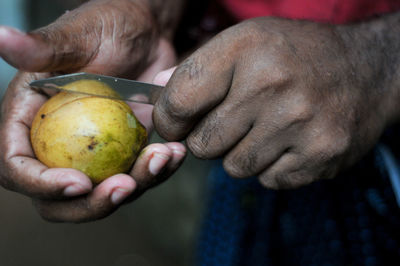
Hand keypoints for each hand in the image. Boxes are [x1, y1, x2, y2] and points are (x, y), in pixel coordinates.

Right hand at [0, 0, 185, 221]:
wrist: (148, 35)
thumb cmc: (108, 26)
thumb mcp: (79, 36)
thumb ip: (43, 47)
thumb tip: (0, 38)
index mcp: (31, 121)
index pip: (16, 166)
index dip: (41, 184)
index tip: (78, 182)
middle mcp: (58, 145)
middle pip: (59, 198)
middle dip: (91, 204)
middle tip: (125, 186)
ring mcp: (94, 154)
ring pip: (103, 193)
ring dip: (134, 187)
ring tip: (162, 157)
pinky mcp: (126, 153)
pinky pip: (138, 176)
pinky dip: (158, 172)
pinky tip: (175, 153)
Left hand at [153, 17, 396, 188]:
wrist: (369, 69)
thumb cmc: (297, 54)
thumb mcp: (247, 42)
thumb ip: (199, 68)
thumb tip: (159, 94)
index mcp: (245, 49)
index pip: (179, 100)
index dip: (169, 120)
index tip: (175, 124)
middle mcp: (271, 85)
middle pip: (203, 145)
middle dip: (208, 140)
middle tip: (231, 123)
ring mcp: (300, 124)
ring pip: (235, 167)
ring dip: (241, 154)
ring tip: (265, 129)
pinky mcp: (320, 155)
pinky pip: (269, 180)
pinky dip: (272, 167)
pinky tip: (289, 142)